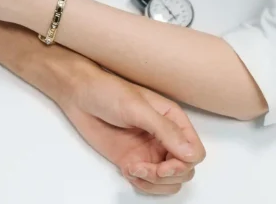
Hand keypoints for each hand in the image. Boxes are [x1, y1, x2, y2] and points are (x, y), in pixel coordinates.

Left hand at [60, 61, 205, 194]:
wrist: (80, 96)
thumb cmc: (108, 92)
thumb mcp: (138, 108)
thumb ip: (165, 131)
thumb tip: (191, 154)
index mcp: (173, 120)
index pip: (195, 153)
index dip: (183, 164)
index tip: (164, 166)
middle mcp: (165, 138)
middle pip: (184, 171)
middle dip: (168, 176)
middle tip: (146, 169)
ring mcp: (149, 151)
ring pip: (169, 182)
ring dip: (155, 183)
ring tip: (134, 169)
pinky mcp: (133, 161)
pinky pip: (149, 183)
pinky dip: (142, 184)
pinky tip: (128, 170)